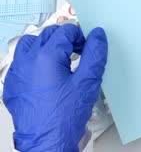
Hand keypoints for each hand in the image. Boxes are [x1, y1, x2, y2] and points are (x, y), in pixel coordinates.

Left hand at [3, 24, 107, 151]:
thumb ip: (95, 54)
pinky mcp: (12, 86)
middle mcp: (26, 61)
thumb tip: (98, 35)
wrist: (47, 143)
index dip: (81, 36)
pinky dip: (34, 62)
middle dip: (65, 39)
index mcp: (45, 56)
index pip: (65, 31)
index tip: (89, 47)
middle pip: (47, 35)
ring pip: (29, 45)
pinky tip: (47, 75)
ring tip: (61, 60)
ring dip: (46, 47)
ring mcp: (16, 73)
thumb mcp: (88, 81)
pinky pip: (21, 64)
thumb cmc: (65, 116)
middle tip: (79, 52)